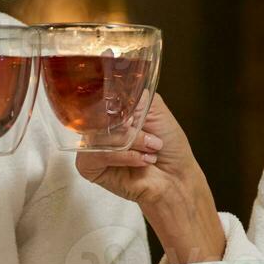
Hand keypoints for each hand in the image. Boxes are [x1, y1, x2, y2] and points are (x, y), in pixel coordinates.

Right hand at [75, 93, 194, 210]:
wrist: (175, 177)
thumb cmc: (168, 146)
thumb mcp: (154, 109)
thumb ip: (133, 95)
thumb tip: (113, 86)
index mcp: (110, 110)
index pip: (98, 96)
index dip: (116, 104)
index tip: (137, 115)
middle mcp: (98, 126)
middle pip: (97, 116)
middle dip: (130, 128)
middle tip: (152, 139)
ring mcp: (91, 145)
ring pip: (98, 135)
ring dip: (130, 143)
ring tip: (150, 151)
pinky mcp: (87, 166)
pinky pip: (96, 154)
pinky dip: (122, 156)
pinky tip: (140, 161)